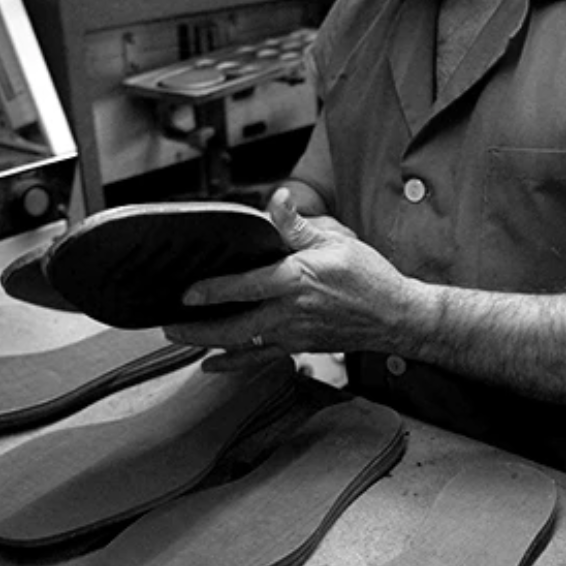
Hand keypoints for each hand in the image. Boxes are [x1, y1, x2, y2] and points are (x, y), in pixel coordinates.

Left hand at [164, 188, 430, 371]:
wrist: (396, 317)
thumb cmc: (370, 278)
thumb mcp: (336, 241)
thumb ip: (298, 225)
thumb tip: (275, 200)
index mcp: (296, 281)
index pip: (244, 286)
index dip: (211, 290)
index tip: (186, 292)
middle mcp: (289, 313)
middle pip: (233, 326)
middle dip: (196, 328)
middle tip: (168, 323)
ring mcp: (293, 335)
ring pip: (242, 345)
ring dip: (208, 343)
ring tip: (181, 338)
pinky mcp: (299, 347)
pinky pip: (259, 358)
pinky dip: (233, 362)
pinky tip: (212, 364)